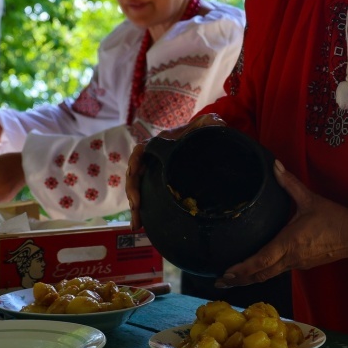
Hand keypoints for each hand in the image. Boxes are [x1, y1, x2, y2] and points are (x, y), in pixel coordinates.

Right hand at [126, 113, 227, 229]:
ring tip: (137, 224)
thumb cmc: (206, 132)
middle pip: (136, 174)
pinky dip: (143, 210)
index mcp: (162, 142)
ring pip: (139, 188)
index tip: (135, 173)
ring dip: (136, 206)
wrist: (208, 141)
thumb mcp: (209, 125)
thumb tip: (214, 123)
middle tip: (136, 207)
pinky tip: (142, 224)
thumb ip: (211, 123)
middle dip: (133, 191)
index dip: (136, 161)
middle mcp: (155, 157)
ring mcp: (156, 171)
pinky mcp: (160, 183)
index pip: (142, 151)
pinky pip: (147, 196)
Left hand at [215, 160, 347, 286]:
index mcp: (289, 242)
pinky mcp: (301, 265)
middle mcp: (290, 258)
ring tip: (232, 279)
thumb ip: (290, 183)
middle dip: (239, 279)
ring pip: (269, 275)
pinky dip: (263, 273)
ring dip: (250, 278)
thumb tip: (275, 165)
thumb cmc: (333, 218)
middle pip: (261, 274)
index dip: (243, 269)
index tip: (226, 273)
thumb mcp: (310, 199)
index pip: (261, 261)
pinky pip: (278, 271)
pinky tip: (255, 271)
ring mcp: (296, 264)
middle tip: (220, 281)